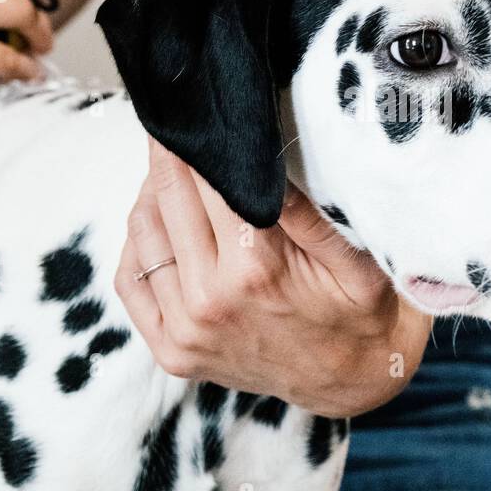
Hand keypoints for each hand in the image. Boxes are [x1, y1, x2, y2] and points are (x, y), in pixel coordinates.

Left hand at [115, 139, 431, 417]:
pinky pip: (130, 280)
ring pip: (142, 232)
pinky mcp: (171, 350)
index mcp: (255, 270)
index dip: (199, 140)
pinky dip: (138, 241)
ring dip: (152, 190)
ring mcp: (184, 330)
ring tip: (173, 164)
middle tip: (176, 120)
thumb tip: (263, 158)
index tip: (194, 107)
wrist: (353, 382)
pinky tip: (161, 218)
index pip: (208, 181)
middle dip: (170, 153)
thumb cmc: (361, 312)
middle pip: (169, 198)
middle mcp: (208, 300)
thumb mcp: (357, 259)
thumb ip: (307, 211)